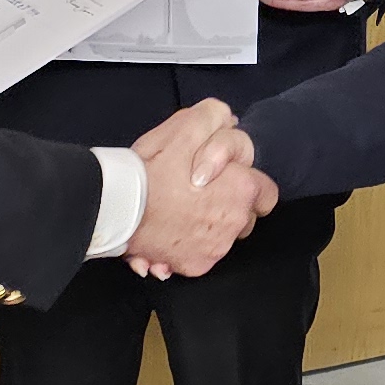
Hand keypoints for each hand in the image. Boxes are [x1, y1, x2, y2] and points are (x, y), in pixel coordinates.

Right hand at [123, 102, 276, 277]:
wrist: (117, 209)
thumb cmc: (152, 169)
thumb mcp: (182, 129)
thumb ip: (212, 117)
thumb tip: (228, 118)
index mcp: (241, 189)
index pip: (267, 191)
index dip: (248, 184)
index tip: (228, 181)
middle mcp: (236, 223)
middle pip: (246, 216)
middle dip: (229, 206)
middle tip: (199, 194)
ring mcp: (217, 249)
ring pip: (224, 237)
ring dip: (209, 226)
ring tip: (180, 213)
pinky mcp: (196, 267)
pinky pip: (202, 256)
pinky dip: (190, 246)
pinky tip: (170, 232)